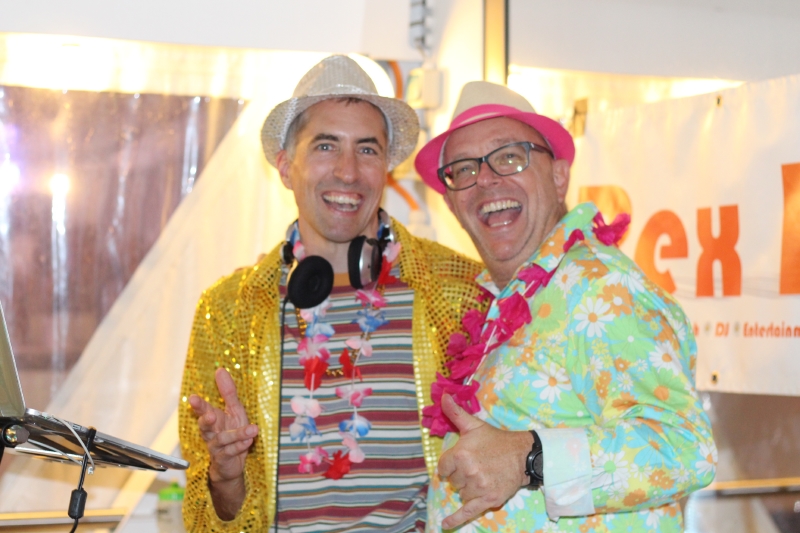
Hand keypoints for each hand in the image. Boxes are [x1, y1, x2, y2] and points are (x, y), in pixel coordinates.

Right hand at [189, 367, 257, 518]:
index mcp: (212, 419)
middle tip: (210, 415)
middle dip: (206, 420)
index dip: (198, 405)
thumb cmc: (232, 433)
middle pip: (205, 426)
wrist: (232, 464)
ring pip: (222, 440)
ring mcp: (216, 447)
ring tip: (253, 429)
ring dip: (237, 434)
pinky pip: (230, 452)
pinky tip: (249, 441)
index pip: (203, 410)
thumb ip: (228, 392)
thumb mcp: (234, 410)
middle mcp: (211, 433)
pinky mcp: (224, 459)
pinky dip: (240, 446)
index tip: (193, 398)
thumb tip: (220, 370)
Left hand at [437, 394, 531, 529]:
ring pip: (461, 493)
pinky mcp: (488, 499)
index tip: (462, 460)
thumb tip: (442, 396)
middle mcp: (468, 471)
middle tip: (477, 465)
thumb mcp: (474, 425)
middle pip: (453, 482)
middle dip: (461, 475)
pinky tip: (446, 525)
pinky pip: (467, 511)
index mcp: (460, 454)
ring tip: (483, 475)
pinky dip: (456, 519)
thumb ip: (456, 413)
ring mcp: (478, 487)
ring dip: (468, 488)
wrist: (522, 455)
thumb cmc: (495, 440)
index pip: (443, 468)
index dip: (450, 465)